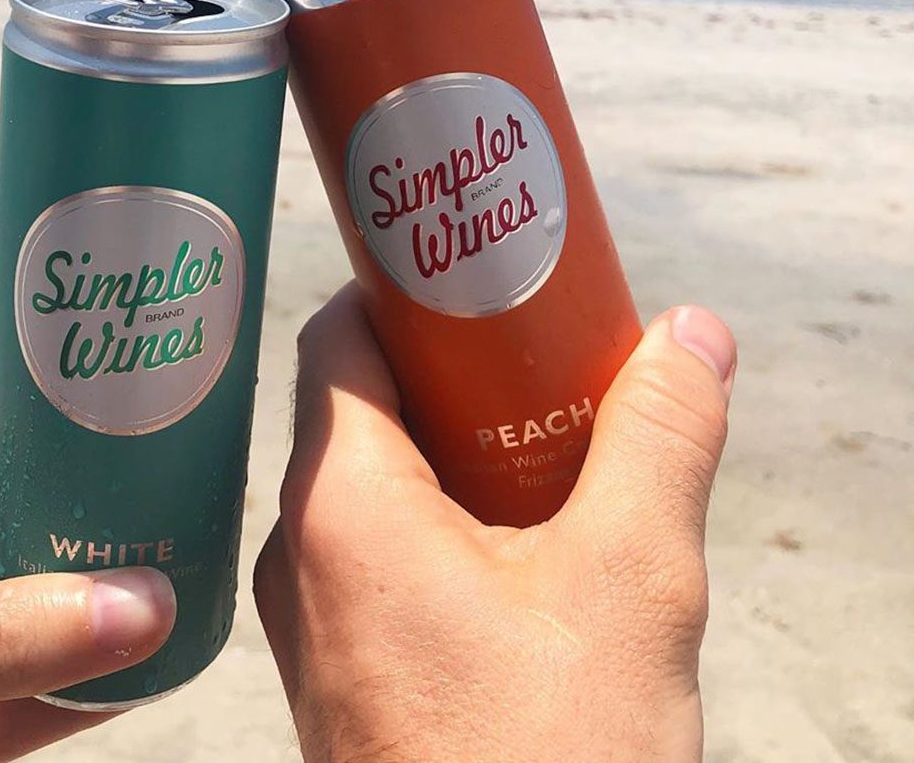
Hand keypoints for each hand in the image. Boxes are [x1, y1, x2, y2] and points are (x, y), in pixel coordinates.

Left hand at [0, 350, 175, 762]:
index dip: (5, 385)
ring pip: (8, 613)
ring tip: (170, 570)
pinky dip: (77, 696)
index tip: (97, 390)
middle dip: (64, 491)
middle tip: (158, 479)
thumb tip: (140, 602)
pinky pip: (10, 715)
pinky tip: (140, 673)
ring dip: (84, 597)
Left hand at [254, 286, 735, 762]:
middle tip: (531, 353)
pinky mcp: (343, 670)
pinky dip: (439, 521)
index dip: (402, 293)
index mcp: (340, 505)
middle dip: (447, 372)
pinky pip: (374, 556)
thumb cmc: (548, 762)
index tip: (474, 279)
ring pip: (369, 486)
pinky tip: (519, 542)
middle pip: (356, 408)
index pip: (338, 339)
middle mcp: (300, 551)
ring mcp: (312, 619)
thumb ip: (661, 441)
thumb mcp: (633, 583)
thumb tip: (693, 334)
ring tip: (539, 440)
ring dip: (450, 450)